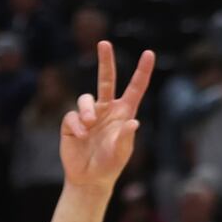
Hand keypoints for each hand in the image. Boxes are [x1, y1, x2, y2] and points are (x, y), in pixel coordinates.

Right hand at [61, 41, 154, 189]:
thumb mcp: (121, 152)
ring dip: (87, 110)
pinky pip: (72, 115)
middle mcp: (106, 109)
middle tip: (104, 43)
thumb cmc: (110, 165)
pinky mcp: (72, 122)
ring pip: (85, 98)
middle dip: (105, 61)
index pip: (134, 89)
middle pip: (106, 79)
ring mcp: (89, 114)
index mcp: (123, 113)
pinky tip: (81, 136)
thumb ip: (126, 137)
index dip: (142, 72)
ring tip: (90, 124)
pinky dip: (77, 124)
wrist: (89, 178)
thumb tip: (133, 122)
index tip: (149, 53)